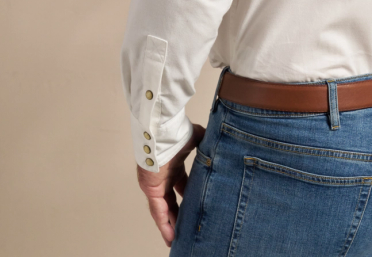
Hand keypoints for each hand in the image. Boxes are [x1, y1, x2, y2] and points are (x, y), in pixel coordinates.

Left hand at [136, 123, 205, 246]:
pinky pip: (158, 211)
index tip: (196, 206)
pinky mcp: (150, 190)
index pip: (181, 186)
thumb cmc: (178, 132)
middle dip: (178, 216)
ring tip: (176, 241)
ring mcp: (156, 185)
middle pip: (171, 202)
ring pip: (164, 210)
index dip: (188, 197)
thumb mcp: (197, 137)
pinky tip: (170, 237)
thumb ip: (206, 140)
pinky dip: (164, 224)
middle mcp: (164, 177)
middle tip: (186, 228)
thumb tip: (220, 136)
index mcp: (174, 166)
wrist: (163, 131)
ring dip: (170, 225)